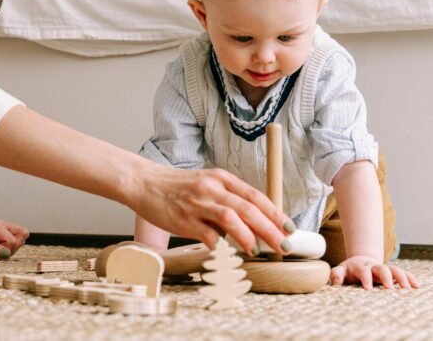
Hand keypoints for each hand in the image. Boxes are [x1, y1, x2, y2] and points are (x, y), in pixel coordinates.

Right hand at [133, 165, 290, 256]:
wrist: (143, 182)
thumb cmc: (175, 186)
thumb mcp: (205, 183)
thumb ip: (227, 198)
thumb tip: (252, 222)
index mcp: (220, 178)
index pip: (255, 196)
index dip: (275, 213)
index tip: (289, 228)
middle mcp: (212, 188)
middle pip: (249, 208)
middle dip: (271, 229)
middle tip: (285, 245)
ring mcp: (197, 203)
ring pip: (232, 219)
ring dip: (250, 237)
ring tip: (259, 251)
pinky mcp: (184, 219)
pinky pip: (209, 235)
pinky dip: (223, 246)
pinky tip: (230, 254)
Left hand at [330, 255, 419, 288]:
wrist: (361, 262)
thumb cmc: (350, 270)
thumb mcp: (341, 270)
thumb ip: (336, 274)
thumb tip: (335, 280)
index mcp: (361, 267)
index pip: (364, 271)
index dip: (366, 278)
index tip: (368, 289)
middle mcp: (375, 267)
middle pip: (382, 268)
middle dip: (386, 277)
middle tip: (389, 288)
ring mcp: (385, 269)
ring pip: (395, 270)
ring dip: (402, 278)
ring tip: (407, 289)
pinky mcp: (393, 273)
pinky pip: (404, 273)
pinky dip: (410, 278)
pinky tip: (417, 286)